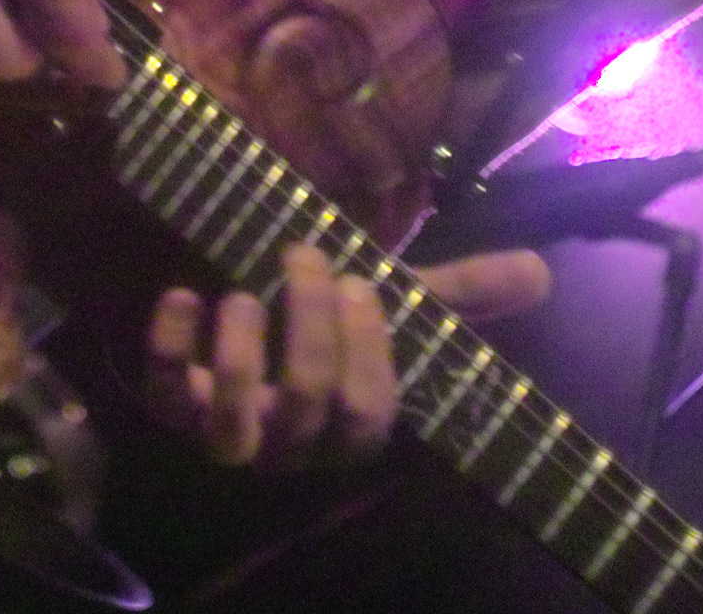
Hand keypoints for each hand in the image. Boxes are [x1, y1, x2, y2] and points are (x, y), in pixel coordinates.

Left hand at [144, 245, 551, 469]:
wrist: (250, 343)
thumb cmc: (335, 334)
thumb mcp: (398, 311)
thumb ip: (462, 294)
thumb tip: (540, 271)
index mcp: (349, 428)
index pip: (368, 412)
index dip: (364, 350)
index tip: (361, 279)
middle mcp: (292, 446)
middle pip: (306, 408)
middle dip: (309, 329)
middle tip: (303, 256)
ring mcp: (229, 433)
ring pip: (231, 429)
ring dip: (237, 356)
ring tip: (241, 292)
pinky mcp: (172, 411)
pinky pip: (162, 399)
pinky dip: (164, 349)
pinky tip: (181, 295)